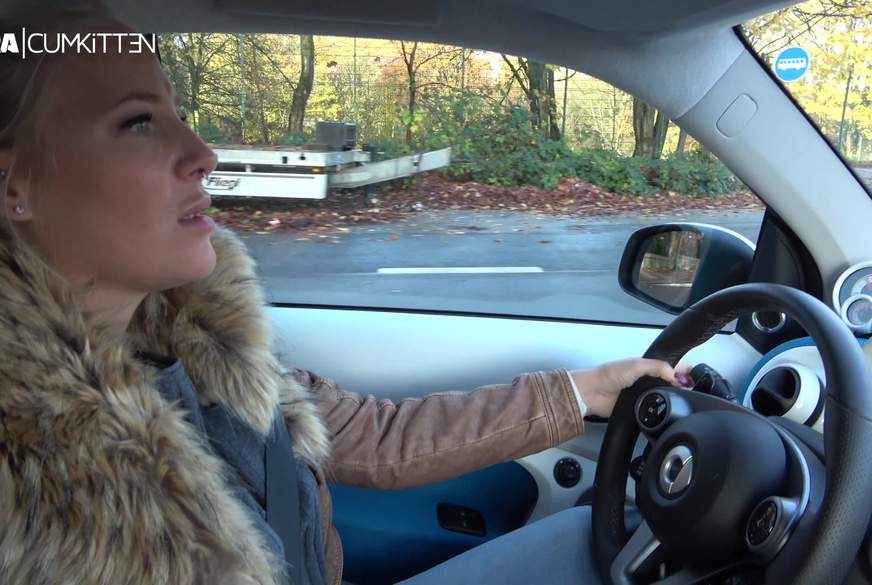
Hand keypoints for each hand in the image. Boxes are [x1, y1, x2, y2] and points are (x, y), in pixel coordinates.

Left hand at [570, 358, 691, 417]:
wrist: (592, 393)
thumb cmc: (608, 375)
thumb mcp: (635, 365)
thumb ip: (657, 367)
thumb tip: (675, 374)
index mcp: (646, 367)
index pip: (670, 367)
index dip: (683, 370)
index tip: (693, 375)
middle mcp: (646, 381)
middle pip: (670, 383)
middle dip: (681, 385)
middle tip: (690, 388)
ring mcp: (643, 396)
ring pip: (664, 398)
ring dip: (672, 398)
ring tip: (682, 399)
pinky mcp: (639, 409)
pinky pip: (654, 411)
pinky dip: (660, 411)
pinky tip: (667, 410)